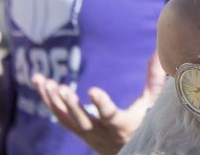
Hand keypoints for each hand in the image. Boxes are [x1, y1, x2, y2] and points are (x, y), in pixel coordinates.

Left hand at [32, 50, 165, 154]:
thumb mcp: (153, 103)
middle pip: (83, 122)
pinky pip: (62, 119)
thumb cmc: (147, 122)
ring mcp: (89, 135)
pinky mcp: (80, 133)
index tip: (92, 90)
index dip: (102, 104)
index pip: (111, 116)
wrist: (134, 151)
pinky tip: (44, 88)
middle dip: (70, 105)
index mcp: (123, 126)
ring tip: (44, 82)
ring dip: (54, 102)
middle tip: (59, 87)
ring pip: (67, 121)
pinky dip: (51, 104)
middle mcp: (103, 134)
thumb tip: (156, 53)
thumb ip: (154, 80)